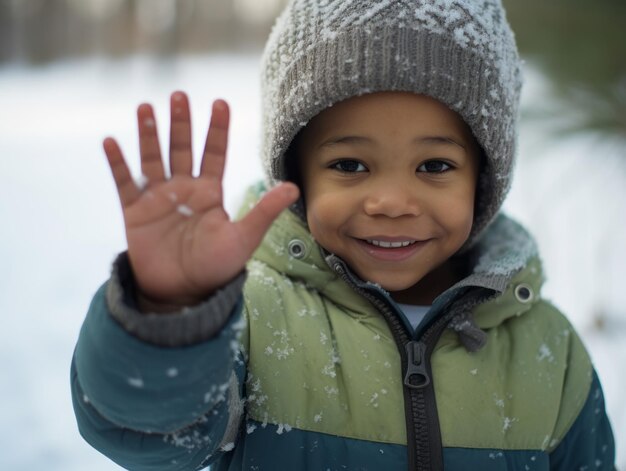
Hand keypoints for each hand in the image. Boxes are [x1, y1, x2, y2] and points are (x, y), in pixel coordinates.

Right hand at [104, 91, 298, 308]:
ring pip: (153, 158)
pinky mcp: (135, 211)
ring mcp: (158, 198)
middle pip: (182, 148)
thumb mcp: (243, 238)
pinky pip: (124, 182)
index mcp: (210, 193)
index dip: (217, 129)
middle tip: (180, 95)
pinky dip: (118, 163)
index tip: (220, 103)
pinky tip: (111, 142)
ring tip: (146, 108)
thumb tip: (294, 188)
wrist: (182, 294)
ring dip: (149, 134)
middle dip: (181, 123)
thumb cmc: (216, 268)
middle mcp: (184, 189)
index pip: (214, 153)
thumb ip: (264, 212)